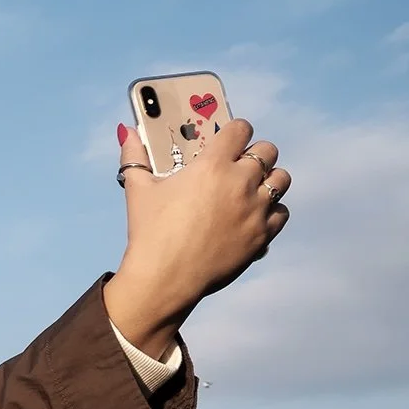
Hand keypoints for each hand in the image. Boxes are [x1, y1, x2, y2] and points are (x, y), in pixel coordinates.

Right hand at [103, 118, 290, 357]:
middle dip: (256, 153)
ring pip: (281, 179)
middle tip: (242, 164)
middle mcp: (240, 183)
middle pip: (267, 151)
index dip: (236, 130)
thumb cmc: (150, 232)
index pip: (240, 129)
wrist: (165, 278)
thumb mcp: (138, 190)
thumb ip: (134, 157)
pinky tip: (255, 215)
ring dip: (269, 179)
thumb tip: (128, 133)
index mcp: (212, 165)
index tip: (231, 138)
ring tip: (254, 187)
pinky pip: (281, 212)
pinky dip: (271, 211)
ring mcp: (255, 210)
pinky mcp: (262, 235)